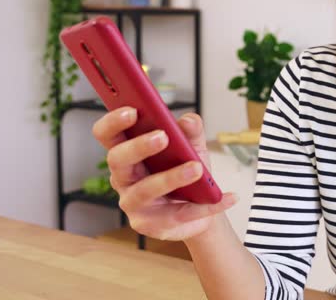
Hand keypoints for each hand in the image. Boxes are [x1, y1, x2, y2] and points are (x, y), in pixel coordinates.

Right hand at [92, 108, 237, 240]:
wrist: (200, 206)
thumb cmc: (185, 169)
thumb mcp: (192, 146)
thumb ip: (191, 132)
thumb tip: (189, 121)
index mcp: (127, 153)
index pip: (108, 135)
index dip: (114, 122)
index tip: (132, 110)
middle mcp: (123, 178)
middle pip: (118, 160)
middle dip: (138, 146)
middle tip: (163, 136)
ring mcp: (133, 203)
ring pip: (146, 189)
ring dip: (172, 177)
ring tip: (197, 168)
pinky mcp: (149, 225)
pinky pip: (178, 214)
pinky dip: (205, 206)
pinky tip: (227, 197)